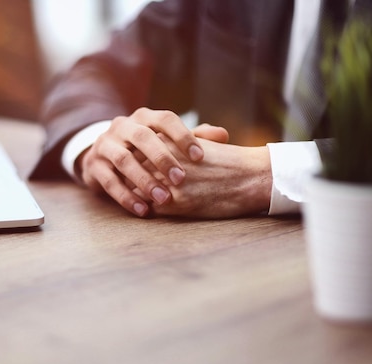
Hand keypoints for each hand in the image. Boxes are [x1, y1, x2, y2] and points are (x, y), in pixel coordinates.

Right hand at [77, 108, 225, 216]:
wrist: (101, 156)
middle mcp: (123, 126)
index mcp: (144, 117)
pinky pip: (109, 181)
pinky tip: (143, 210)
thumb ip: (193, 137)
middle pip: (142, 137)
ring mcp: (105, 145)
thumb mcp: (166, 141)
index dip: (182, 135)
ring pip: (123, 159)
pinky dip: (126, 197)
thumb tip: (223, 135)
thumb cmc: (144, 149)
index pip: (165, 119)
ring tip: (163, 199)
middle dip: (162, 158)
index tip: (200, 157)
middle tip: (180, 179)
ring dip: (144, 180)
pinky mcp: (93, 166)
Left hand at [136, 136, 272, 217]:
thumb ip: (174, 145)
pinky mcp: (174, 202)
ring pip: (135, 190)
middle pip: (128, 171)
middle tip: (120, 184)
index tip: (124, 168)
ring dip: (131, 196)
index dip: (127, 162)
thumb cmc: (227, 160)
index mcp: (165, 142)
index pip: (132, 152)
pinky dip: (144, 211)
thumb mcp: (196, 144)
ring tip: (131, 200)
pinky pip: (148, 208)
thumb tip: (156, 147)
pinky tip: (146, 213)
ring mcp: (165, 181)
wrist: (251, 176)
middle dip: (124, 179)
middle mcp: (161, 159)